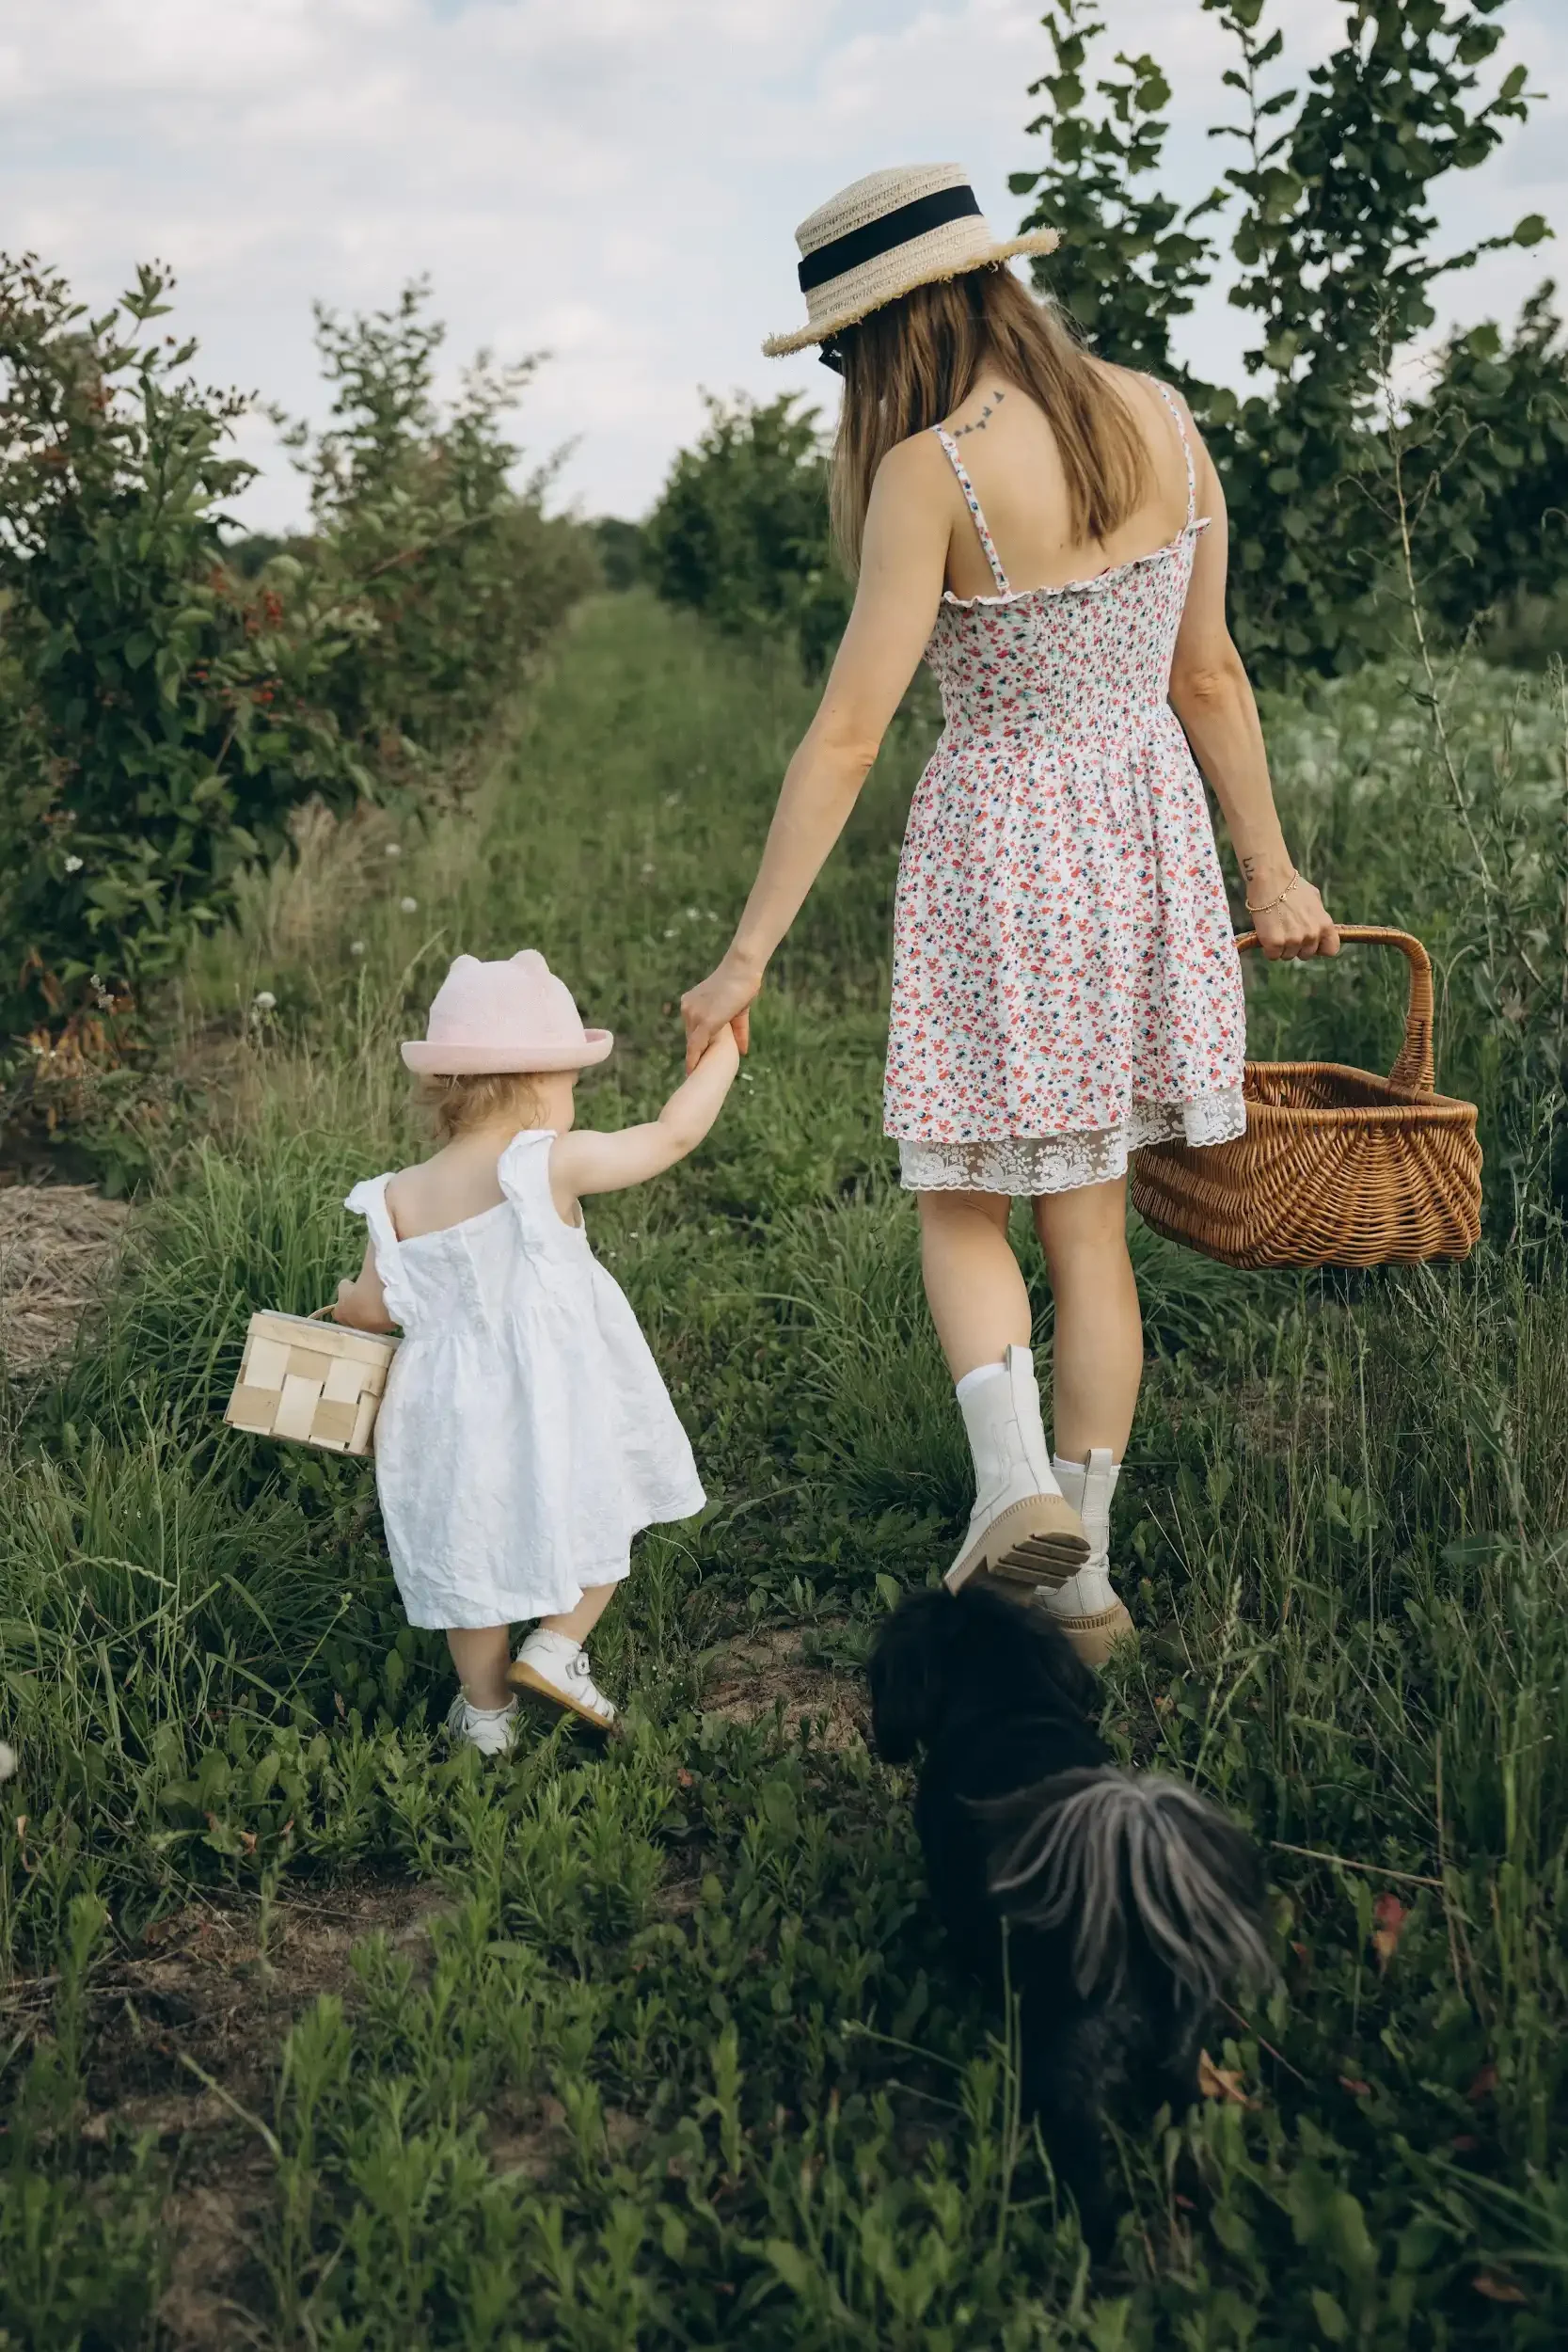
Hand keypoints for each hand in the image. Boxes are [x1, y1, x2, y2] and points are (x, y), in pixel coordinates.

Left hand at [681, 954, 761, 1072]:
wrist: (742, 970)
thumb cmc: (743, 985)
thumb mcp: (738, 1011)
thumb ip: (737, 1032)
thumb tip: (742, 1051)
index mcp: (692, 1002)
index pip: (691, 1029)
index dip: (693, 1045)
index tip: (691, 1061)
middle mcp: (688, 1008)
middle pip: (691, 1037)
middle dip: (695, 1054)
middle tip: (692, 1074)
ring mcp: (694, 1014)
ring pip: (693, 1043)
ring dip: (695, 1060)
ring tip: (693, 1077)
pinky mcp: (705, 1022)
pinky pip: (696, 1045)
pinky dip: (694, 1059)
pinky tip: (692, 1072)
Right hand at [1249, 875, 1338, 960]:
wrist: (1271, 880)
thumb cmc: (1291, 886)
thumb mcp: (1314, 900)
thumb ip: (1318, 917)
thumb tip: (1316, 926)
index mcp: (1324, 925)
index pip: (1331, 950)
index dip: (1320, 948)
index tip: (1310, 943)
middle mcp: (1311, 935)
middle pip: (1306, 955)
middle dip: (1297, 947)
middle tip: (1286, 931)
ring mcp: (1294, 941)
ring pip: (1288, 956)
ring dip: (1281, 947)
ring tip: (1276, 928)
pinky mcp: (1275, 943)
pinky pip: (1273, 955)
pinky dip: (1268, 948)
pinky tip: (1266, 933)